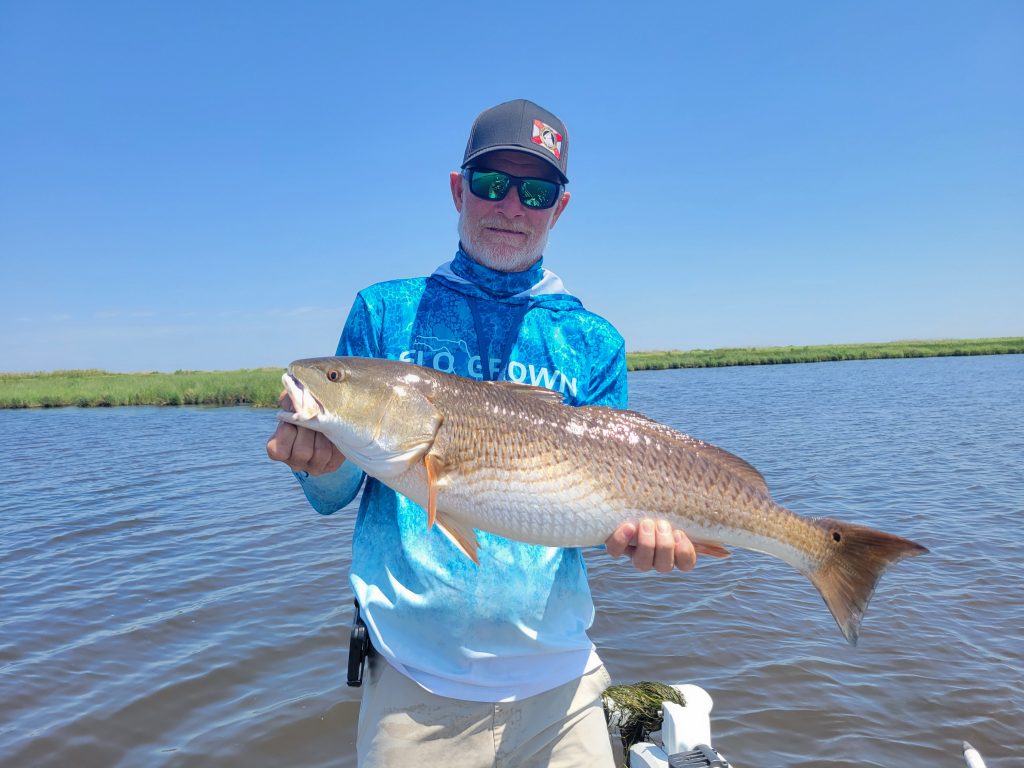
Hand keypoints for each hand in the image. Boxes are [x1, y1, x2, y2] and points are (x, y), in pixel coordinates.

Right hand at [266, 390, 346, 474]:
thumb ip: (291, 398)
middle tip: (315, 416)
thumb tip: (295, 398)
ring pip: (320, 454)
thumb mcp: (295, 402)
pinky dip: (336, 441)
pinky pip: (335, 456)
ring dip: (326, 435)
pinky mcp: (330, 465)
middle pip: (302, 451)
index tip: (293, 419)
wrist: (328, 417)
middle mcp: (294, 461)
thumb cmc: (305, 409)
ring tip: (325, 423)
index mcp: (279, 448)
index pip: (278, 450)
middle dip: (311, 429)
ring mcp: (313, 466)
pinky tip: (334, 431)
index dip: (287, 432)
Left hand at [605, 520, 722, 572]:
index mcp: (675, 554)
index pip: (686, 564)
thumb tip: (726, 553)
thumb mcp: (683, 521)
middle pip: (664, 567)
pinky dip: (620, 540)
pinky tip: (628, 526)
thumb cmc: (663, 514)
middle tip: (662, 524)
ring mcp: (635, 555)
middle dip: (664, 546)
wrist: (630, 505)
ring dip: (646, 543)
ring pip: (642, 564)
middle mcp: (656, 560)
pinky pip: (615, 551)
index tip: (680, 533)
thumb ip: (702, 536)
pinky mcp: (617, 547)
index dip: (684, 552)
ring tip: (647, 522)